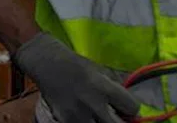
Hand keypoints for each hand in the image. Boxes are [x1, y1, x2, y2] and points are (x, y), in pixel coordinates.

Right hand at [13, 33, 140, 122]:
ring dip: (101, 122)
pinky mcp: (64, 120)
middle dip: (119, 121)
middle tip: (114, 115)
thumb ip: (115, 87)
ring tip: (97, 115)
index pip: (132, 108)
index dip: (131, 107)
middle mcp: (92, 103)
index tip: (124, 106)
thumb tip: (131, 104)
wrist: (44, 61)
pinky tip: (83, 115)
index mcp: (103, 87)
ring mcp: (78, 114)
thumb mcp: (98, 69)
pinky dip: (85, 122)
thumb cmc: (73, 62)